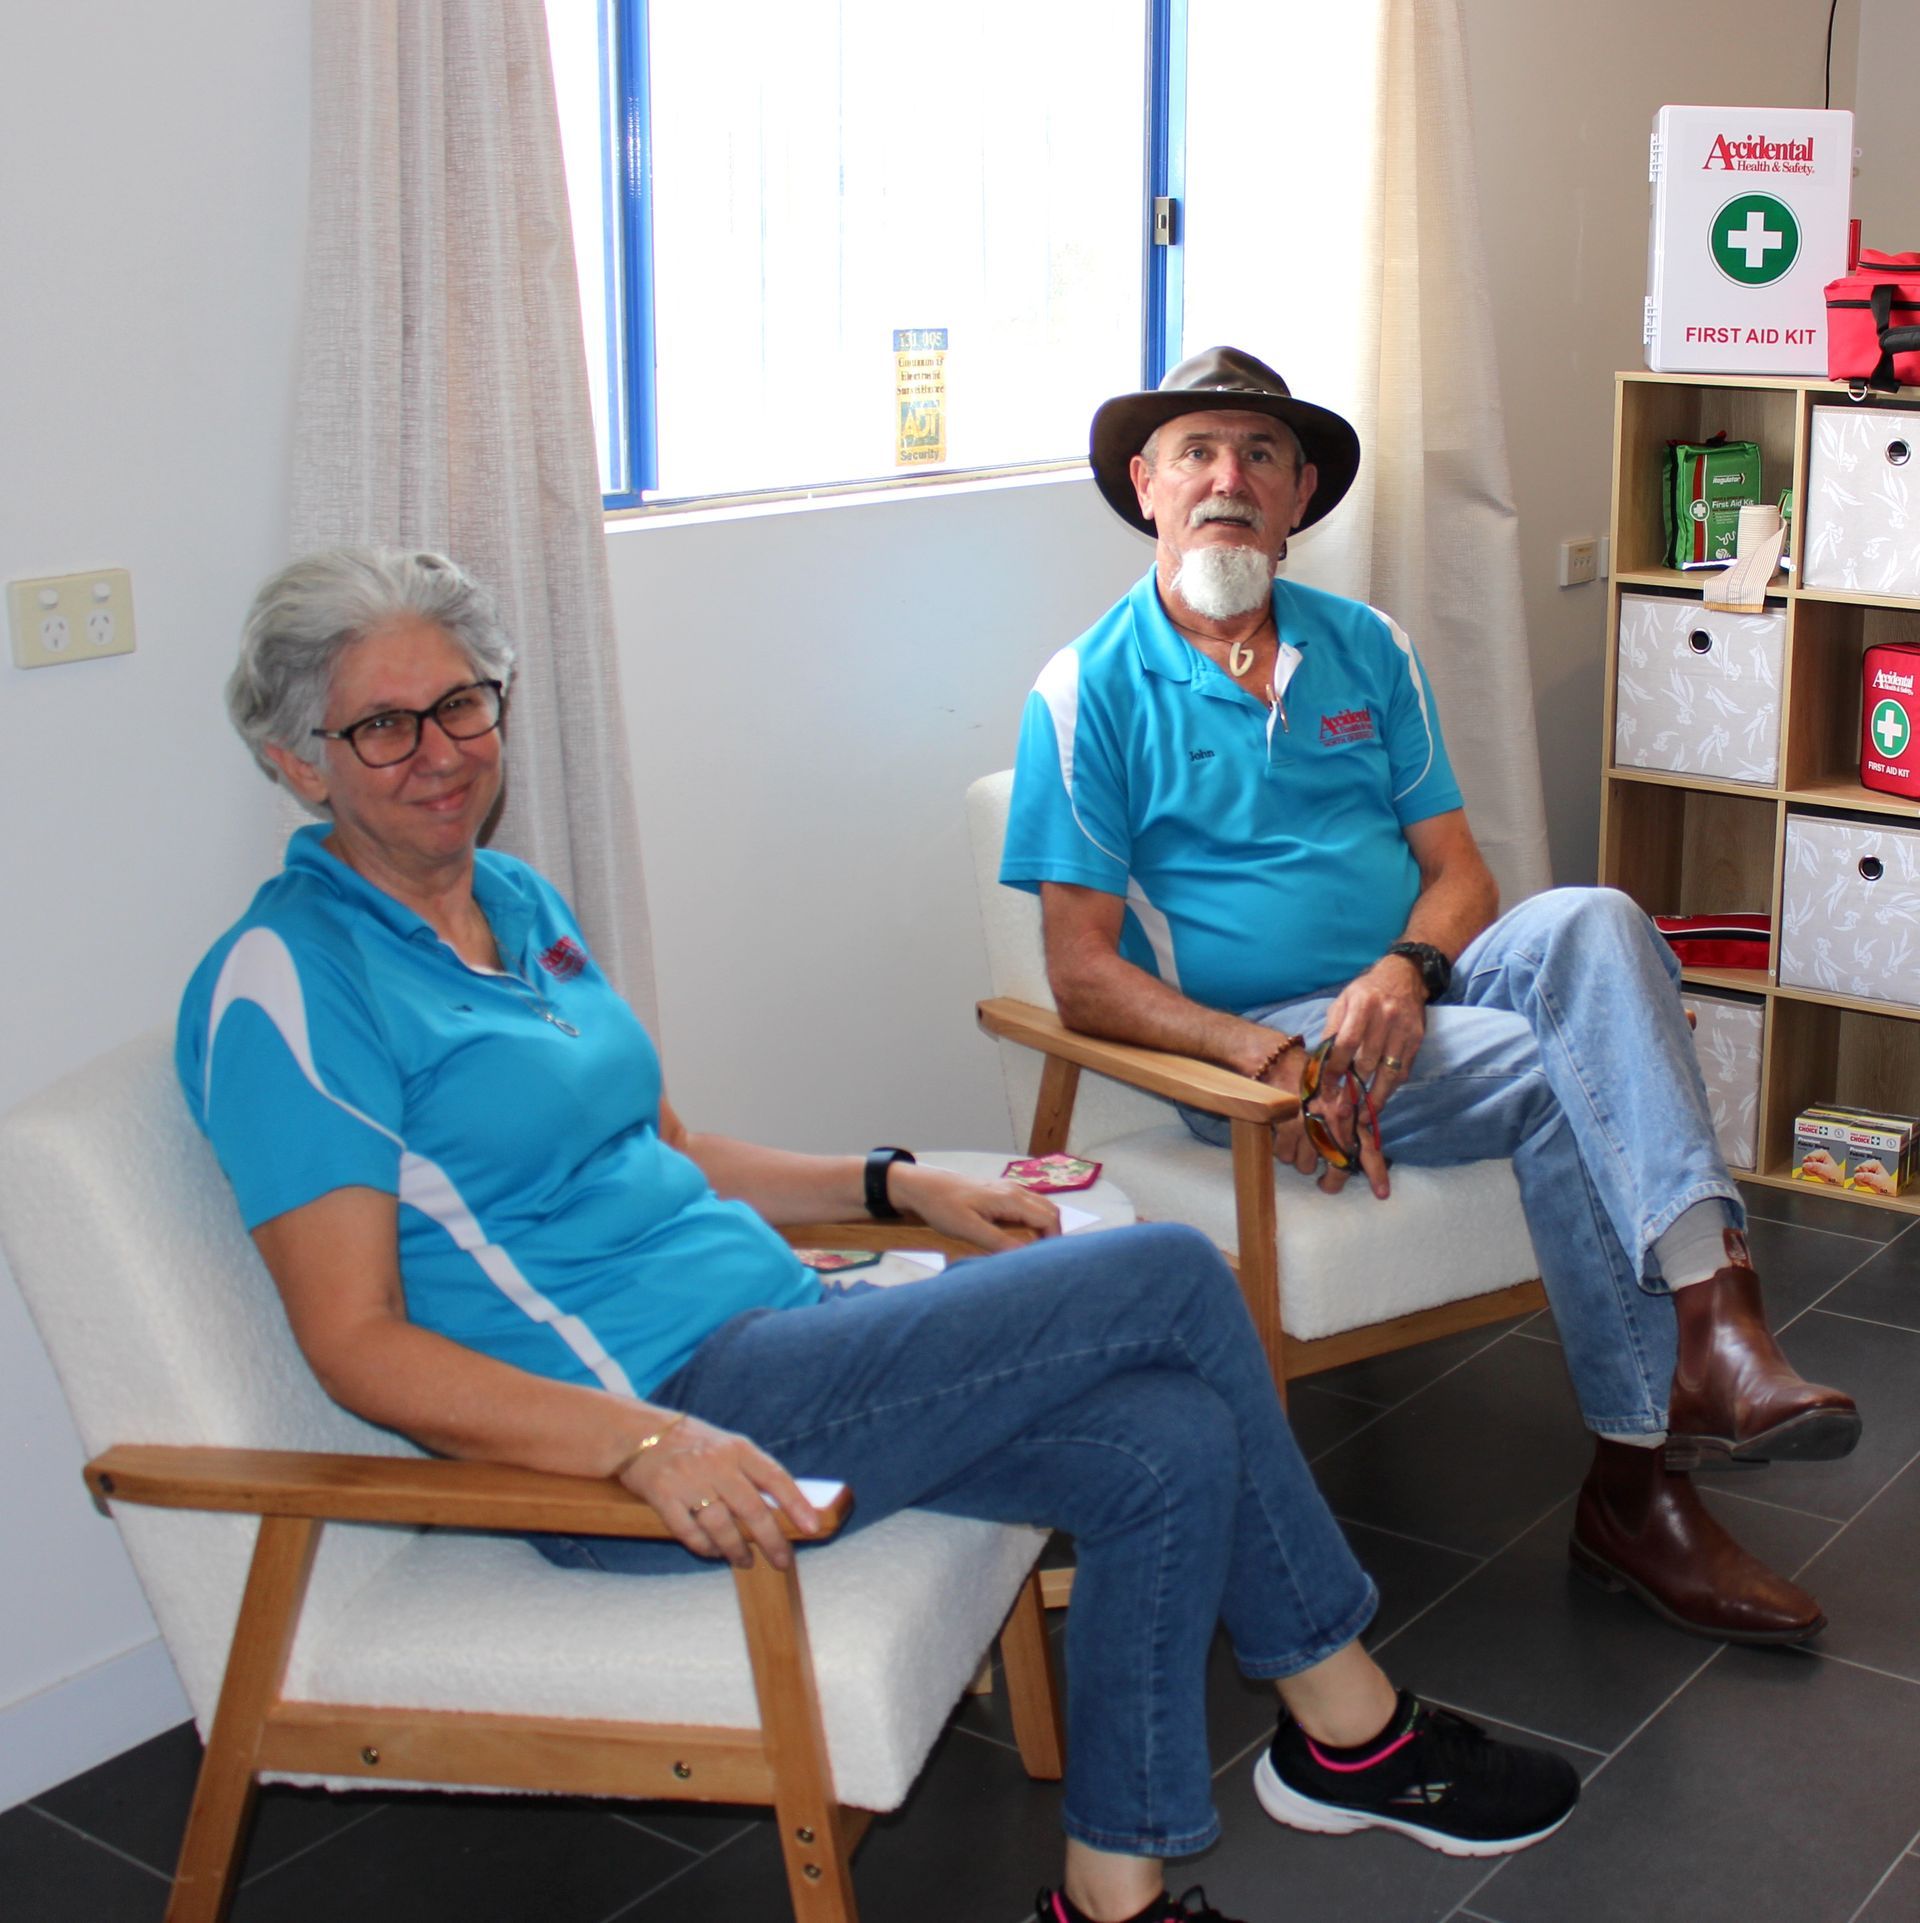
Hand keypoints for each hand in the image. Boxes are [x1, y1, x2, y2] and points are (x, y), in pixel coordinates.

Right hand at [617, 1414, 818, 1568]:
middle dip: (771, 1539)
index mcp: (736, 1448)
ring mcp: (687, 1480)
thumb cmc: (692, 1443)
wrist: (639, 1433)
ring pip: (721, 1525)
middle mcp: (714, 1463)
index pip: (774, 1476)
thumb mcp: (726, 1446)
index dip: (796, 1503)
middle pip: (751, 1508)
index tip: (813, 1526)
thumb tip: (783, 1508)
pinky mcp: (662, 1496)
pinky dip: (704, 1547)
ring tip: (745, 1560)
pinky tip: (713, 1552)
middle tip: (782, 1560)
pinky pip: (689, 1531)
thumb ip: (751, 1471)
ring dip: (737, 1549)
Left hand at [889, 1162, 1060, 1249]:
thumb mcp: (967, 1228)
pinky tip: (1018, 1237)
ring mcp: (1008, 1189)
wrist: (922, 1186)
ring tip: (1031, 1251)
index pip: (1048, 1219)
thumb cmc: (942, 1205)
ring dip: (1042, 1228)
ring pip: (1039, 1208)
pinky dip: (1031, 1221)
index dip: (1053, 1241)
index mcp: (1010, 1198)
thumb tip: (1024, 1257)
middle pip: (1050, 1212)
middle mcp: (1014, 1190)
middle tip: (1039, 1259)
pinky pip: (1027, 1206)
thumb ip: (997, 1241)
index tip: (1044, 1262)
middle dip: (1051, 1235)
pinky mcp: (1000, 1193)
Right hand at [1257, 1032, 1391, 1200]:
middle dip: (1329, 1181)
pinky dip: (1282, 1149)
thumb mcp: (1335, 1093)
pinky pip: (1285, 1156)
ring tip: (1297, 1140)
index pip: (1368, 1147)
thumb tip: (1353, 1148)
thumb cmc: (1307, 1076)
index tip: (1382, 1194)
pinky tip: (1282, 1134)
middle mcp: (1334, 1123)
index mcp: (1349, 1113)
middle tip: (1323, 1182)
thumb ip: (1347, 1118)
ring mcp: (1310, 1127)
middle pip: (1335, 1168)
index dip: (1376, 1172)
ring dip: (1301, 1158)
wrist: (1276, 1061)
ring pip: (1305, 1165)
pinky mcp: (1286, 1129)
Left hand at [1322, 957, 1428, 1115]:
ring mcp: (1404, 1029)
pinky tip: (1380, 1098)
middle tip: (1341, 1110)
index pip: (1346, 1044)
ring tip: (1363, 1116)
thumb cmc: (1366, 991)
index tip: (1326, 1088)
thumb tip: (1320, 1062)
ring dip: (1375, 1097)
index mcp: (1362, 1004)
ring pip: (1389, 1072)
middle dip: (1353, 1089)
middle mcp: (1385, 1017)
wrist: (1404, 976)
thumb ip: (1332, 1030)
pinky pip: (1403, 1070)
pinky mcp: (1417, 1039)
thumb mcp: (1342, 1001)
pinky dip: (1391, 1087)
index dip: (1335, 1068)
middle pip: (1367, 1062)